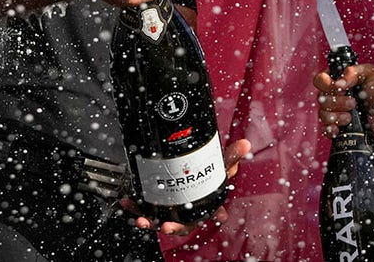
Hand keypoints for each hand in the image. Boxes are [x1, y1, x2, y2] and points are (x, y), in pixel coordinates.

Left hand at [127, 138, 252, 234]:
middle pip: (183, 226)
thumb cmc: (203, 176)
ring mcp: (169, 213)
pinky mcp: (153, 208)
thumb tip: (245, 145)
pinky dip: (133, 208)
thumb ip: (230, 157)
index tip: (218, 216)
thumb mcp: (217, 165)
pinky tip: (127, 202)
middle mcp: (187, 214)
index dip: (216, 216)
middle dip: (174, 228)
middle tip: (168, 225)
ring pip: (160, 222)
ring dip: (150, 222)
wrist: (180, 171)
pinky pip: (143, 211)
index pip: (214, 214)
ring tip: (143, 219)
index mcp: (205, 207)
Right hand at [314, 63, 373, 135]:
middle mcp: (331, 95)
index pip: (320, 80)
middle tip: (353, 103)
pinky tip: (339, 129)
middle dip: (338, 103)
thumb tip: (338, 83)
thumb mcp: (369, 73)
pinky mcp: (337, 125)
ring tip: (350, 116)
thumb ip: (353, 72)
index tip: (342, 89)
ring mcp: (333, 111)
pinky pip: (325, 129)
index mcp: (336, 79)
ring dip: (337, 117)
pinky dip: (331, 130)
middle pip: (321, 99)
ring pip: (323, 115)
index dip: (328, 86)